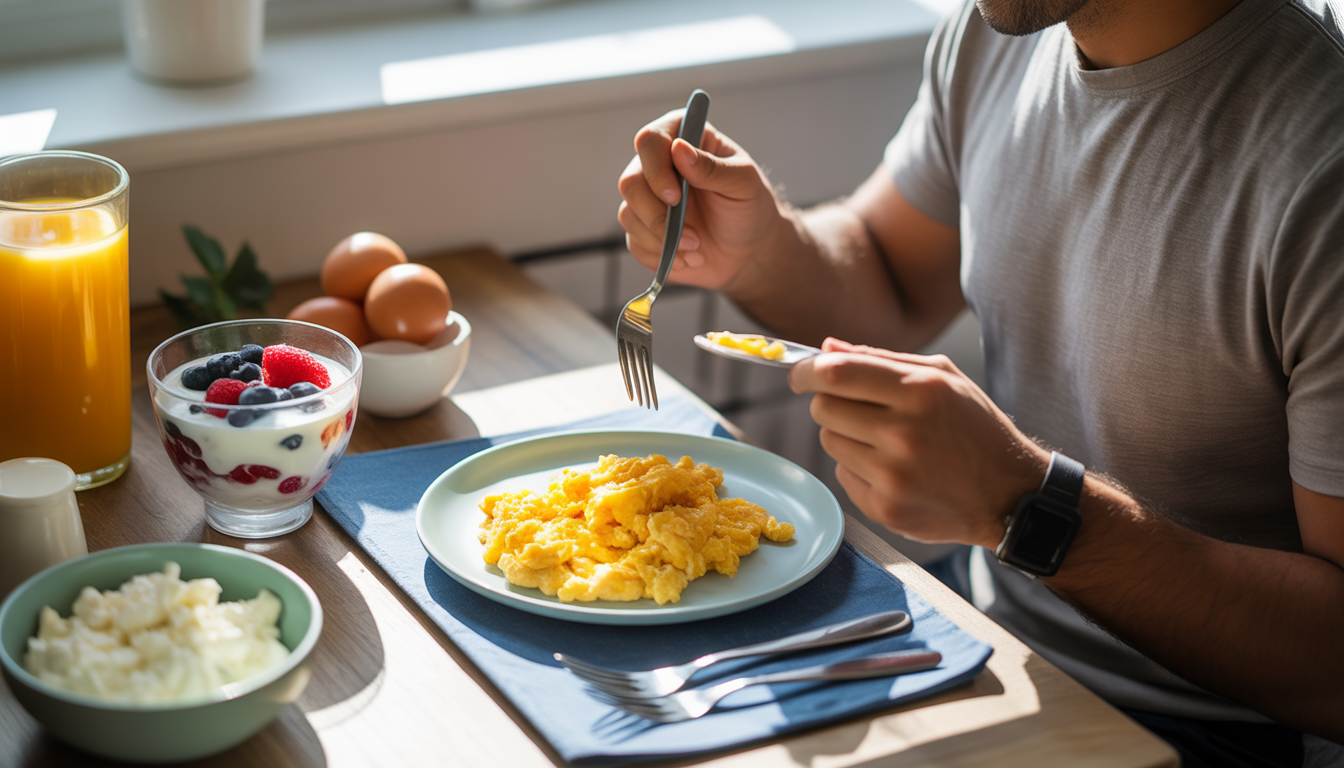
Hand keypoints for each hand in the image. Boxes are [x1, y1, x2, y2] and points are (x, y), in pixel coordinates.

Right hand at [617, 109, 788, 291]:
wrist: (748, 250)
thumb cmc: (749, 207)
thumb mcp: (743, 183)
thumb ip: (712, 167)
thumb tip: (679, 149)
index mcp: (684, 139)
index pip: (650, 140)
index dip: (656, 169)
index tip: (674, 198)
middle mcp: (659, 165)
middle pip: (630, 181)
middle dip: (657, 216)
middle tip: (692, 236)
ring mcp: (647, 198)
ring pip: (628, 214)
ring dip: (662, 239)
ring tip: (697, 247)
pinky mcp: (642, 228)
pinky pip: (634, 242)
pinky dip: (661, 255)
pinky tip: (687, 258)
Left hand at [788, 338, 1049, 547]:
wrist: (1010, 493)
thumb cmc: (974, 428)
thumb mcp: (942, 378)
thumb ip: (881, 359)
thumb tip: (826, 347)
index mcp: (920, 391)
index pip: (837, 373)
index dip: (806, 371)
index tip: (800, 374)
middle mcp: (904, 433)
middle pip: (823, 408)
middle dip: (831, 403)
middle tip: (859, 409)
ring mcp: (893, 475)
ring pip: (829, 442)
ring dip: (847, 436)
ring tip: (886, 441)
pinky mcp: (886, 509)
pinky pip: (842, 476)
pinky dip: (858, 469)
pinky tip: (894, 470)